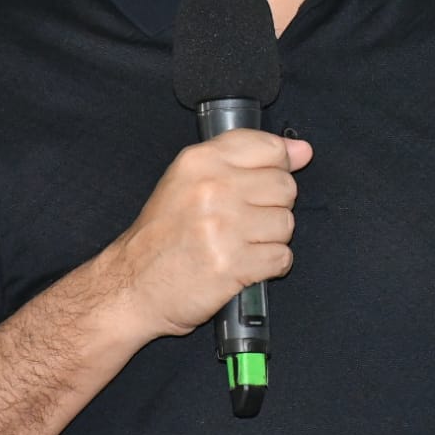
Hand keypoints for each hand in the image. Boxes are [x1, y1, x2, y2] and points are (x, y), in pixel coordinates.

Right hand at [107, 130, 311, 338]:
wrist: (131, 285)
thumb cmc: (164, 235)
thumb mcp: (191, 180)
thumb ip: (247, 159)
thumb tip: (303, 150)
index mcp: (201, 160)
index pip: (271, 148)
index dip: (277, 168)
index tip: (261, 186)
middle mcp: (213, 187)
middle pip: (285, 187)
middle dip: (271, 208)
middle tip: (241, 223)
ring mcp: (224, 226)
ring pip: (286, 224)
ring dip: (269, 240)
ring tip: (238, 245)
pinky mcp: (233, 264)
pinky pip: (282, 258)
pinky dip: (268, 266)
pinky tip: (243, 265)